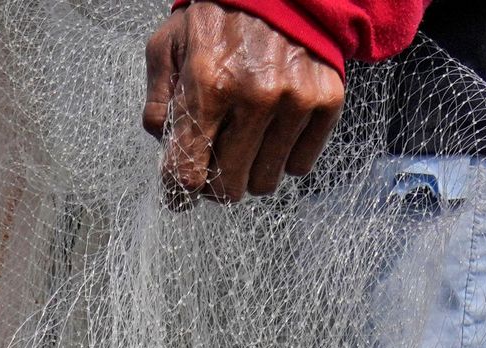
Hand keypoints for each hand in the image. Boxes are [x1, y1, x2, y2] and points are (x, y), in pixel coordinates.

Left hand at [143, 3, 343, 203]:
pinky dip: (284, 156)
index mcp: (208, 84)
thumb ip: (159, 102)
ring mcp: (294, 100)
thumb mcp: (169, 46)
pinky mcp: (326, 101)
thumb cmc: (216, 19)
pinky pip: (300, 165)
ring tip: (246, 139)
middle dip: (216, 183)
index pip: (188, 173)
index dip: (180, 191)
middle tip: (215, 162)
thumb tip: (164, 150)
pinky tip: (274, 129)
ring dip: (251, 171)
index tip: (181, 191)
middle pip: (229, 188)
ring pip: (266, 183)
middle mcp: (255, 96)